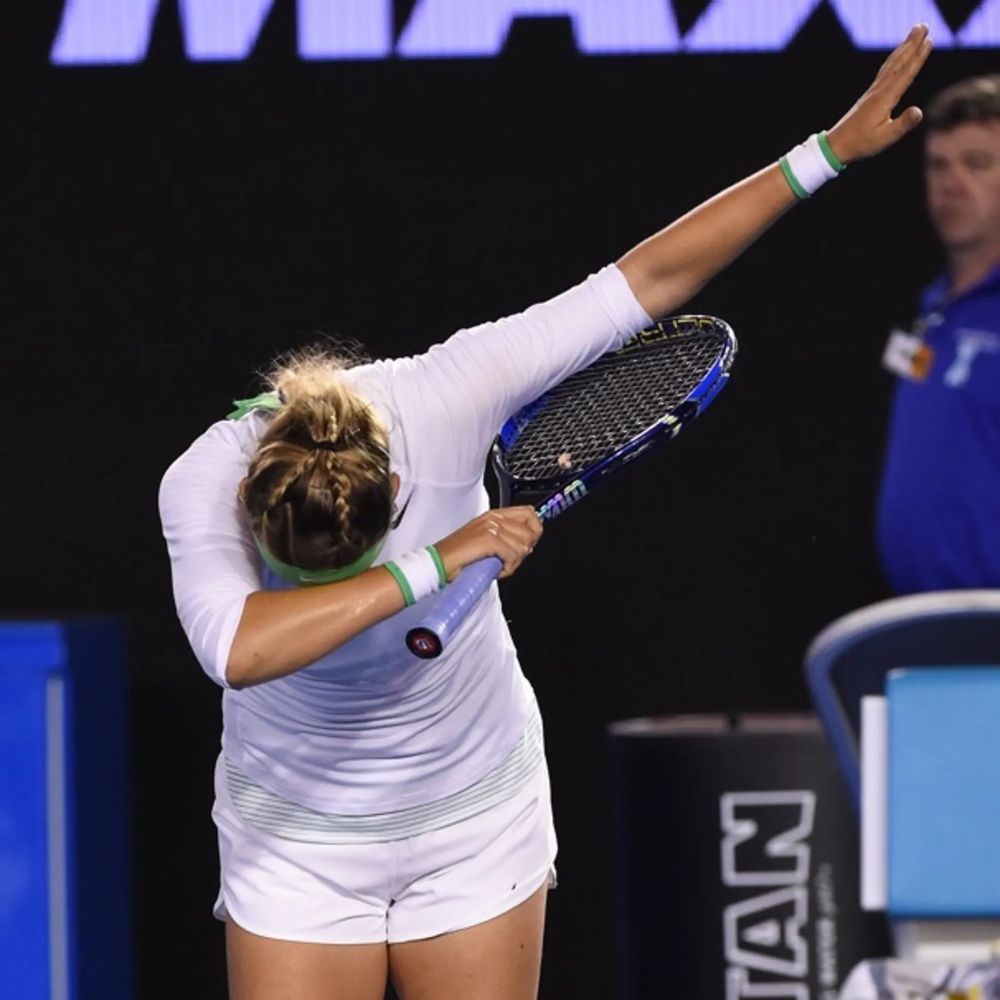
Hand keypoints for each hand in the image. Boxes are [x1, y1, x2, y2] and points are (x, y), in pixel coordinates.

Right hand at [434, 506, 542, 580]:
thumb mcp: (485, 543)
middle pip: (530, 531)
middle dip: (523, 551)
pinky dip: (507, 568)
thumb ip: (506, 539)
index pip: (529, 513)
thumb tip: (527, 545)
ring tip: (497, 566)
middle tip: (508, 561)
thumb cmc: (458, 558)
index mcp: (493, 515)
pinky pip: (512, 555)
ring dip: (513, 562)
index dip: (534, 530)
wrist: (438, 564)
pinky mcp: (488, 539)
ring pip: (523, 546)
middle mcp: (493, 518)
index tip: (527, 545)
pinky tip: (494, 570)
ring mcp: (490, 527)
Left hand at [826, 23, 932, 164]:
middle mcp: (878, 91)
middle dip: (912, 44)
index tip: (929, 41)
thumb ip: (903, 124)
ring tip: (913, 33)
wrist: (836, 145)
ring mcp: (873, 92)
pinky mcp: (869, 96)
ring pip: (891, 64)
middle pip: (899, 62)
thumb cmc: (861, 143)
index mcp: (884, 99)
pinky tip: (896, 57)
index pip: (906, 74)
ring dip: (903, 48)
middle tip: (923, 26)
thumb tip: (919, 111)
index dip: (918, 57)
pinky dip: (893, 60)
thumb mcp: (885, 137)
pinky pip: (884, 72)